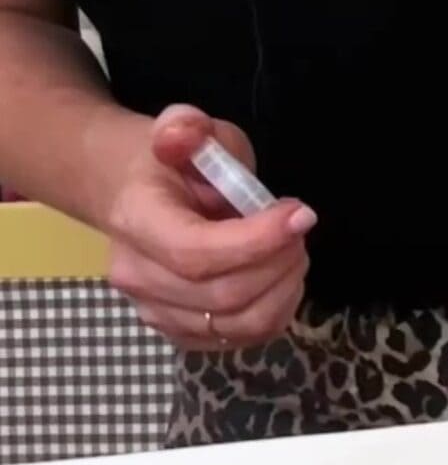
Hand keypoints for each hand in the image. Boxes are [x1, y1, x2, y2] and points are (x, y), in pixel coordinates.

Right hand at [106, 104, 314, 350]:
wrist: (130, 195)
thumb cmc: (169, 165)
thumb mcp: (184, 127)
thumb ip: (187, 126)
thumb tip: (185, 136)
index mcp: (135, 222)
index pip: (195, 253)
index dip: (257, 241)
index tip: (300, 215)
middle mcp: (138, 277)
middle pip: (225, 295)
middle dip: (279, 263)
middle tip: (299, 229)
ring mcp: (157, 312)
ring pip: (239, 324)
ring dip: (284, 290)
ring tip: (293, 252)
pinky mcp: (182, 333)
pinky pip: (242, 338)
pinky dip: (276, 312)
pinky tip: (281, 279)